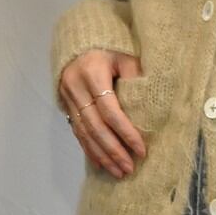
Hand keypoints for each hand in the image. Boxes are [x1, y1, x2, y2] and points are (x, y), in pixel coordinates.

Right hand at [58, 49, 146, 177]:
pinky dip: (89, 149)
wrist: (81, 42)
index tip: (141, 150)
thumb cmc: (110, 48)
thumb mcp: (126, 57)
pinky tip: (100, 163)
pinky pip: (77, 131)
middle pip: (96, 126)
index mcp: (92, 73)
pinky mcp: (65, 104)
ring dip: (102, 155)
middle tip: (129, 168)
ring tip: (118, 172)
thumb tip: (150, 106)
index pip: (110, 111)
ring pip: (84, 133)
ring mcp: (67, 96)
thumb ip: (137, 77)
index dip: (126, 132)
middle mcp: (76, 86)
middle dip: (114, 150)